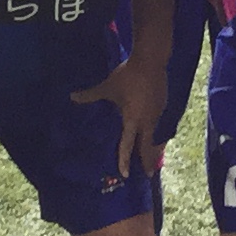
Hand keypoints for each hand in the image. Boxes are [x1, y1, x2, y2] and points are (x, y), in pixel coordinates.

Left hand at [73, 53, 168, 178]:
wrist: (151, 60)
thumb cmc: (127, 75)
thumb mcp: (108, 86)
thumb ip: (91, 95)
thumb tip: (72, 97)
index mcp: (133, 120)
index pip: (128, 145)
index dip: (125, 160)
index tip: (125, 174)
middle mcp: (147, 121)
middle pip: (148, 147)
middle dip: (148, 161)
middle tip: (147, 174)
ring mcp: (158, 114)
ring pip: (157, 137)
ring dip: (155, 150)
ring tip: (155, 160)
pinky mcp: (163, 106)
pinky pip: (161, 126)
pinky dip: (159, 135)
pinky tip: (159, 136)